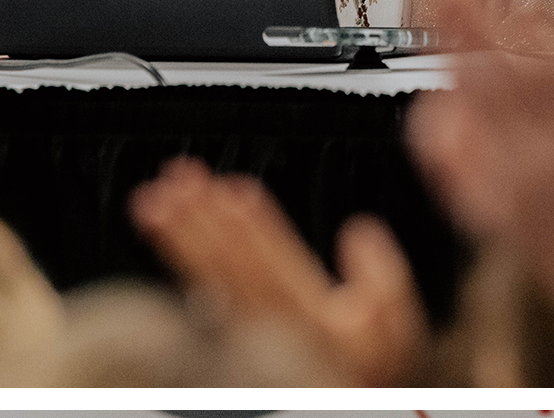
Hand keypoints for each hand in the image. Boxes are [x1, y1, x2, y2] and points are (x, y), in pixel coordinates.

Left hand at [129, 156, 429, 402]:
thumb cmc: (368, 370)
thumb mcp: (399, 332)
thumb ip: (385, 281)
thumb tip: (358, 232)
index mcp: (314, 322)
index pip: (275, 265)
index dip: (254, 226)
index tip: (231, 188)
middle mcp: (272, 333)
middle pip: (229, 270)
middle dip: (201, 221)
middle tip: (173, 182)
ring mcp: (245, 342)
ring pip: (206, 284)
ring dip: (179, 240)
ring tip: (153, 203)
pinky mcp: (228, 346)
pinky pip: (200, 303)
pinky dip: (181, 268)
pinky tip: (165, 243)